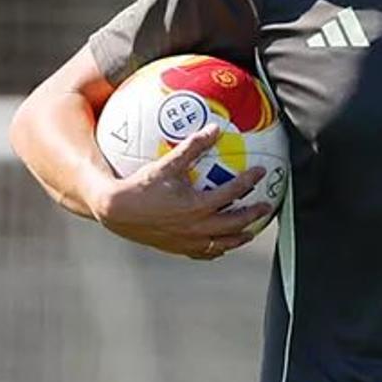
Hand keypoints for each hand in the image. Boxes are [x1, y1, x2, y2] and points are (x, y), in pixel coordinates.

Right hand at [89, 123, 272, 259]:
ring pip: (223, 243)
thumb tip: (214, 129)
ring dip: (239, 237)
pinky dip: (216, 249)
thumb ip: (191, 147)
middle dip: (254, 215)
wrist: (115, 212)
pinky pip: (203, 253)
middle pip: (235, 223)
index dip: (250, 181)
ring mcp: (189, 241)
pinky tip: (220, 245)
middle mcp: (198, 227)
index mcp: (198, 206)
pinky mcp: (178, 248)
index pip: (233, 192)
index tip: (261, 172)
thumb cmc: (139, 185)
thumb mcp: (166, 164)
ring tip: (250, 232)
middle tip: (266, 207)